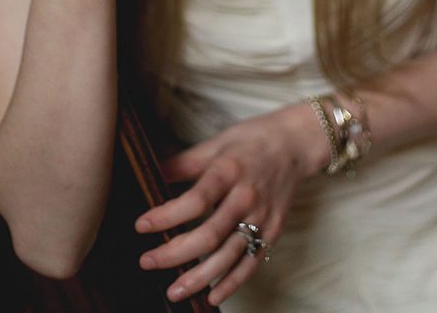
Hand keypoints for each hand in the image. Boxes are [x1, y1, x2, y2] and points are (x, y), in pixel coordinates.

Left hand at [135, 103, 327, 305]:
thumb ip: (185, 162)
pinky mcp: (273, 231)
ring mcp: (262, 217)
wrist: (296, 143)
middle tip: (147, 261)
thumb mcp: (217, 142)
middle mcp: (246, 196)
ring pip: (228, 255)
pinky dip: (232, 283)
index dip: (167, 215)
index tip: (141, 225)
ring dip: (199, 277)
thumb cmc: (252, 140)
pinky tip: (211, 297)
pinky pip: (251, 263)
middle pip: (209, 234)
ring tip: (173, 290)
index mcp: (230, 170)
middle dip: (175, 253)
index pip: (195, 200)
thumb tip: (153, 174)